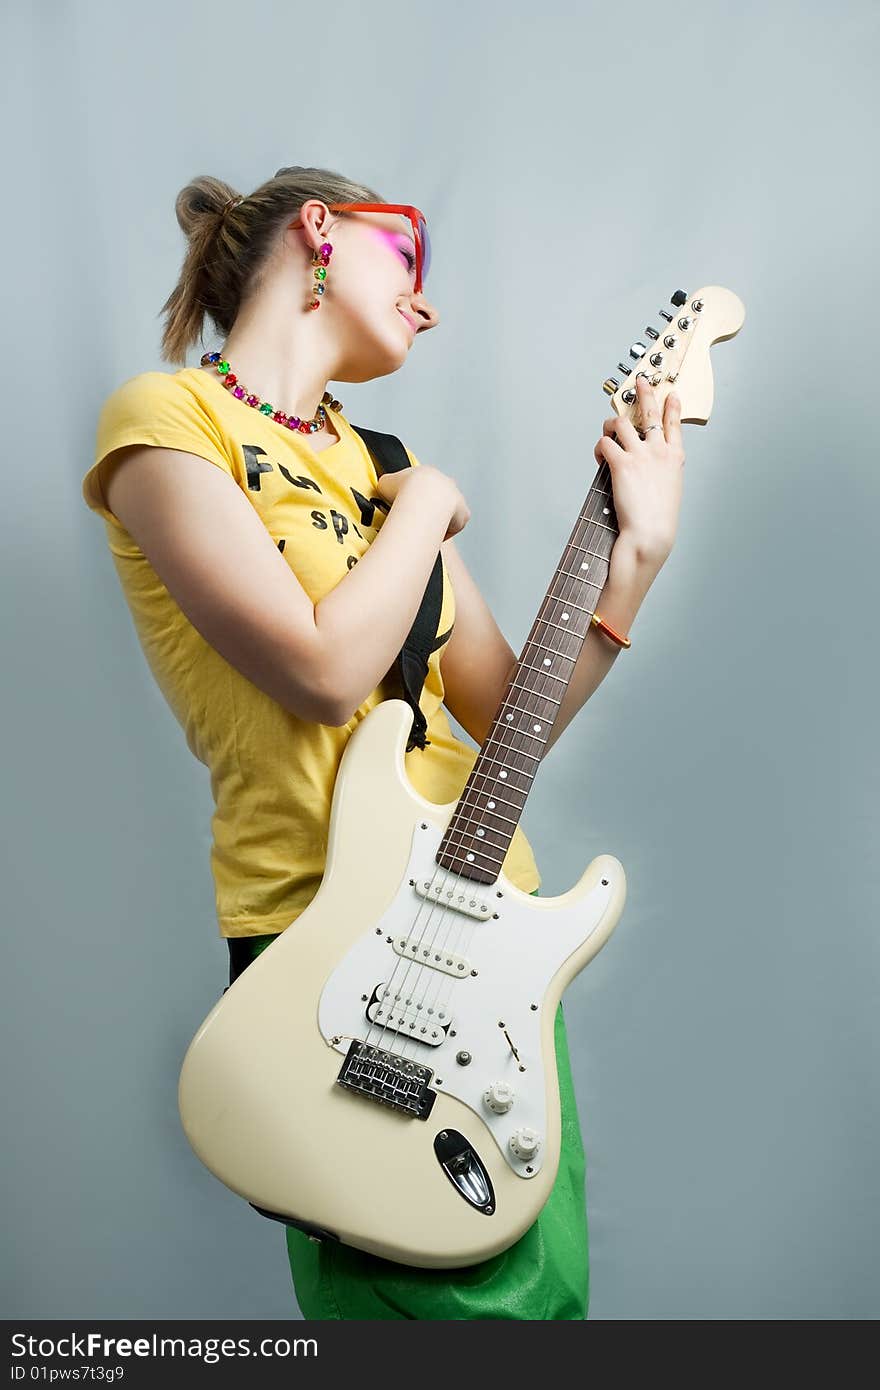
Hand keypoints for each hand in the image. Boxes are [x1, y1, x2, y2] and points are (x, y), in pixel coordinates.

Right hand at [375, 464, 470, 540]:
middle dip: (431, 508)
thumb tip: (385, 491)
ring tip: (425, 530)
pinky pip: (454, 526)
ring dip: (439, 521)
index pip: (424, 486)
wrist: (420, 497)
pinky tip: (433, 534)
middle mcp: (447, 483)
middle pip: (440, 497)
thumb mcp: (386, 482)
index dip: (415, 499)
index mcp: (429, 474)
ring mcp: (458, 498)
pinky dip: (444, 532)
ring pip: (449, 512)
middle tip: (418, 520)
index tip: (408, 509)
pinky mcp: (463, 514)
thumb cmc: (402, 490)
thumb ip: (387, 486)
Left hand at [593, 375, 685, 566]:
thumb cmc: (659, 518)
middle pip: (650, 413)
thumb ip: (661, 471)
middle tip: (638, 381)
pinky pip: (604, 443)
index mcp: (675, 457)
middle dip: (643, 393)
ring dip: (610, 425)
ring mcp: (640, 454)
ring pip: (621, 423)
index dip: (671, 406)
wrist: (651, 533)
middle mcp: (659, 450)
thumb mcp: (670, 489)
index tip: (670, 394)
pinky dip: (599, 447)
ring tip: (607, 431)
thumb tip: (648, 464)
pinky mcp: (621, 462)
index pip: (675, 423)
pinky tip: (599, 457)